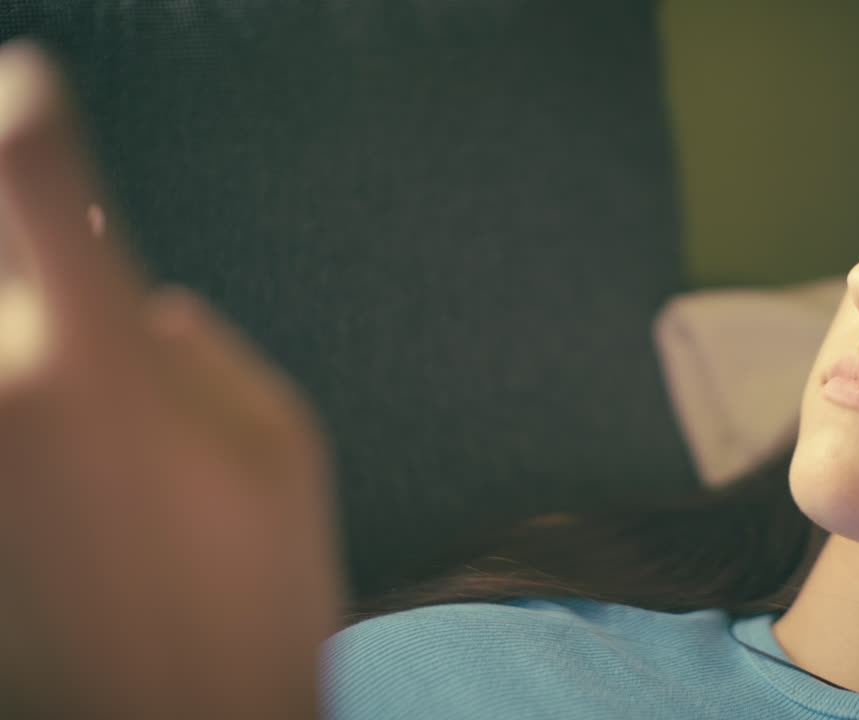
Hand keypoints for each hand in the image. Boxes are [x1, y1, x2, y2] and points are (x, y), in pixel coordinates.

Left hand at [0, 43, 342, 718]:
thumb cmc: (259, 601)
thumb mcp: (281, 445)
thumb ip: (193, 346)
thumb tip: (128, 303)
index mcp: (94, 350)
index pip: (25, 150)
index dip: (28, 105)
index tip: (36, 103)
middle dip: (22, 247)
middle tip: (62, 284)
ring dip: (25, 343)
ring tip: (80, 412)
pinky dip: (24, 407)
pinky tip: (63, 477)